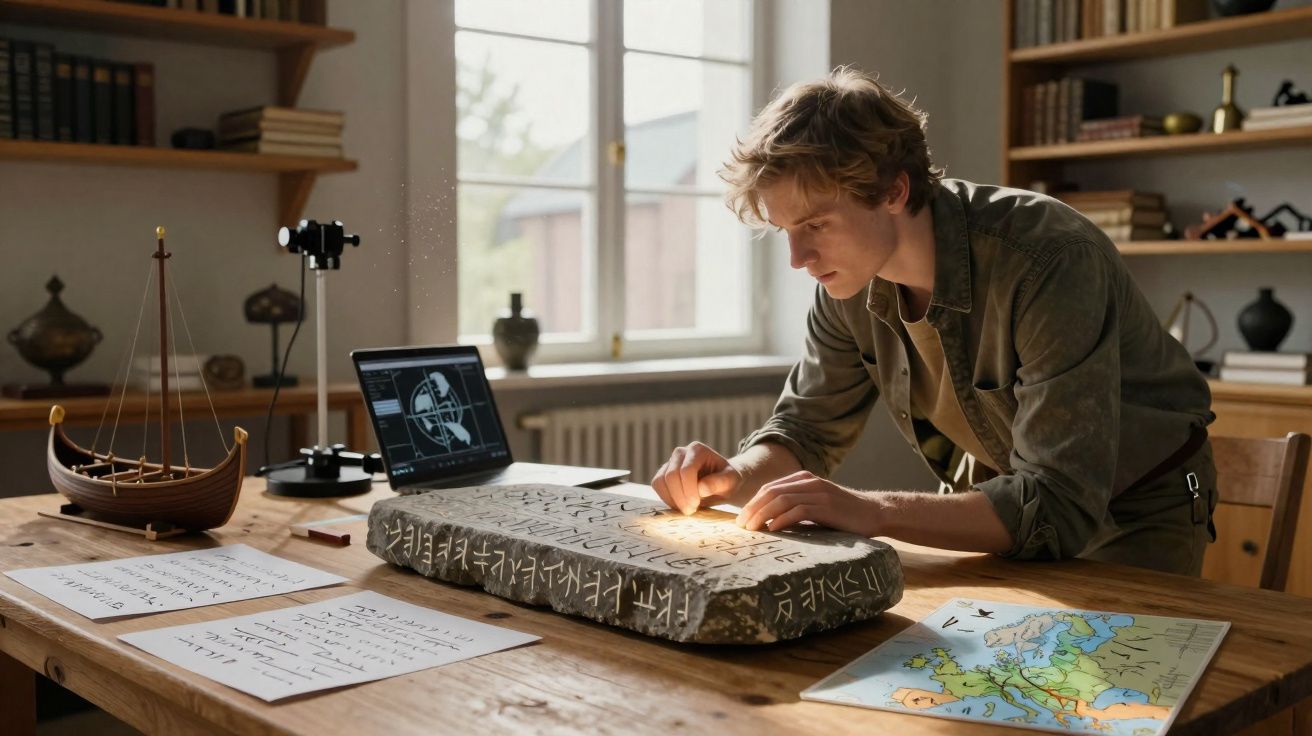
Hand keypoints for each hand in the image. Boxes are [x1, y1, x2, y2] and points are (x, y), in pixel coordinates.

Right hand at [651, 441, 742, 514]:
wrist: (720, 483)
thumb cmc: (727, 480)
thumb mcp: (732, 481)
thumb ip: (720, 483)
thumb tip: (701, 488)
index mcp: (697, 450)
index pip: (686, 470)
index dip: (689, 490)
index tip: (696, 505)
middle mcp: (681, 452)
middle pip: (671, 476)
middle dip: (680, 497)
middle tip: (691, 511)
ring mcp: (670, 462)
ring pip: (660, 481)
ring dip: (672, 499)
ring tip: (687, 508)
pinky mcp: (663, 473)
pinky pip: (657, 486)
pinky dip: (666, 498)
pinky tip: (680, 505)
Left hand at [735, 471, 879, 535]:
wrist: (874, 513)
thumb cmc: (841, 515)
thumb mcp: (815, 506)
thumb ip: (795, 507)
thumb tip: (767, 522)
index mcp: (803, 479)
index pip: (769, 488)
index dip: (752, 503)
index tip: (741, 520)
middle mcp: (808, 482)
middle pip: (770, 492)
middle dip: (752, 509)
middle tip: (740, 526)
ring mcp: (818, 492)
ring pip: (781, 500)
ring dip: (762, 515)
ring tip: (751, 529)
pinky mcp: (826, 505)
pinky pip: (798, 510)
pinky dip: (782, 519)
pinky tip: (772, 529)